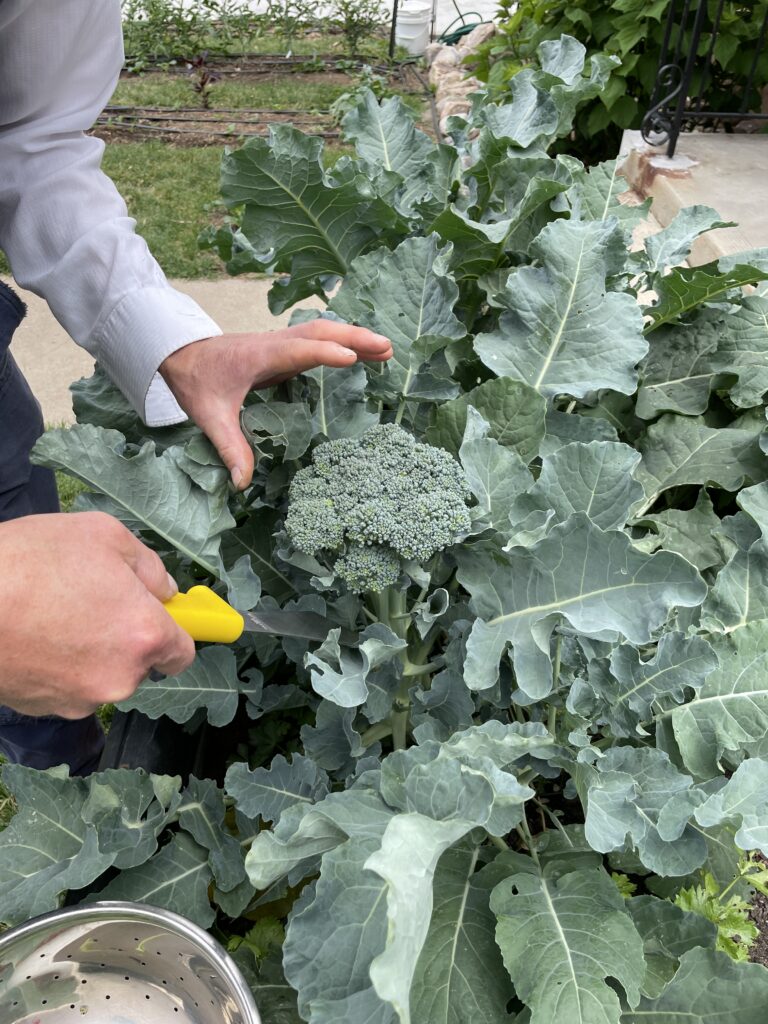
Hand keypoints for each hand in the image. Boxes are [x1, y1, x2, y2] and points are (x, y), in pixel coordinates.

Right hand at [0, 512, 194, 718]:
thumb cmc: (31, 562)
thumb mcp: (104, 536)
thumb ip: (149, 567)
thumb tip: (165, 590)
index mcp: (144, 635)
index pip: (183, 653)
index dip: (175, 631)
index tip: (164, 617)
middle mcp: (120, 677)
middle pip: (140, 662)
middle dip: (125, 634)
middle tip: (94, 599)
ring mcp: (80, 699)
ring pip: (102, 674)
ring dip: (90, 650)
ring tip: (55, 611)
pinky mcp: (45, 709)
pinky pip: (67, 685)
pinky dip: (60, 664)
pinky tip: (36, 632)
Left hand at [159, 321, 392, 488]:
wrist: (180, 353)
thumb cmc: (195, 382)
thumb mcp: (210, 418)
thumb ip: (230, 448)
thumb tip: (243, 483)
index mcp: (259, 358)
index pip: (297, 351)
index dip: (324, 353)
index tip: (350, 358)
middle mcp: (274, 344)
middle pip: (320, 333)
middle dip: (354, 338)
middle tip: (386, 348)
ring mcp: (280, 343)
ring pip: (323, 332)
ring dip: (354, 337)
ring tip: (386, 350)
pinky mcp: (282, 347)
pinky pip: (318, 339)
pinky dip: (342, 342)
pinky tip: (360, 354)